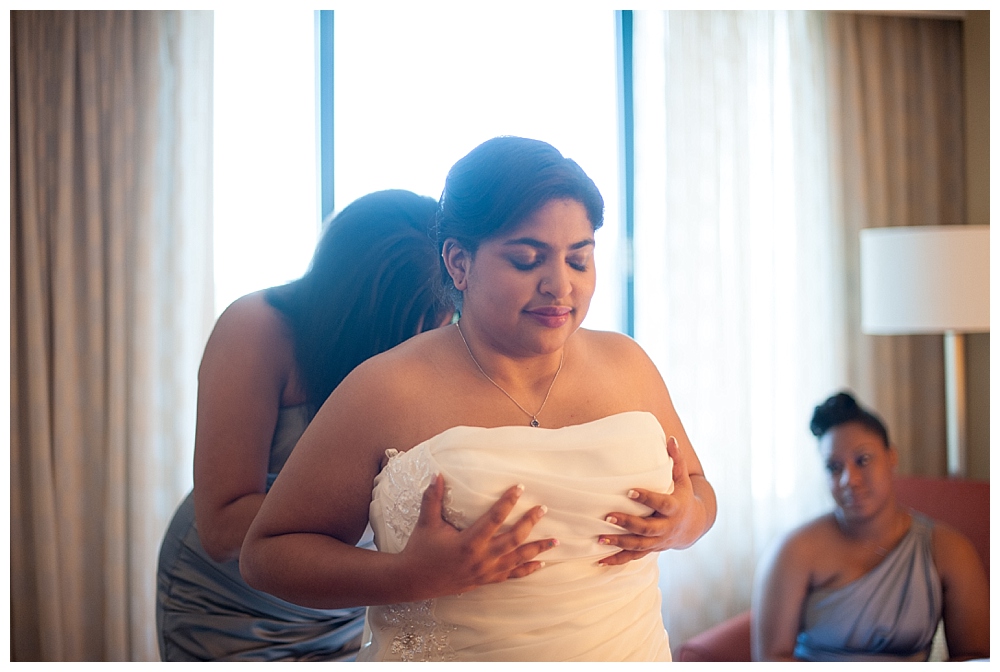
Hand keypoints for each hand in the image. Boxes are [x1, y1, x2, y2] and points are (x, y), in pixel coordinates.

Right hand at [399, 474, 558, 597]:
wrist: (414, 581)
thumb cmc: (420, 550)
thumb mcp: (426, 522)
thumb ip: (433, 498)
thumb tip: (436, 474)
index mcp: (468, 542)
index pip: (494, 518)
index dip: (508, 502)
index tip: (520, 487)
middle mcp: (481, 558)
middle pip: (513, 539)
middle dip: (530, 523)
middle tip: (543, 509)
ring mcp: (485, 572)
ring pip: (517, 559)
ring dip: (537, 549)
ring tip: (556, 540)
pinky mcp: (485, 580)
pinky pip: (511, 575)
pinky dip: (527, 570)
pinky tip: (540, 564)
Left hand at [597, 436, 705, 565]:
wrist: (694, 526)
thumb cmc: (683, 497)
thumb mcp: (683, 480)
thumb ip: (676, 461)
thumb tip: (670, 438)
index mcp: (674, 508)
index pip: (660, 503)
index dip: (646, 498)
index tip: (630, 491)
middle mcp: (666, 527)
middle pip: (647, 528)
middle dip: (628, 523)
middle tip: (608, 516)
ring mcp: (658, 541)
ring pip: (639, 545)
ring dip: (619, 543)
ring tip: (600, 539)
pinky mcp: (651, 549)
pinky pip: (634, 557)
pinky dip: (618, 560)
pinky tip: (600, 562)